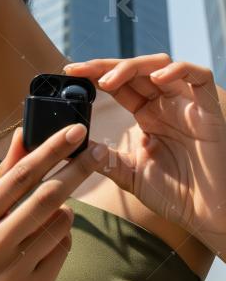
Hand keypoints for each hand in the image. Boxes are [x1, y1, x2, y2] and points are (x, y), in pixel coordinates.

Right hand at [0, 122, 110, 280]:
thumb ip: (4, 175)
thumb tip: (24, 134)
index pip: (20, 177)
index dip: (52, 151)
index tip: (76, 132)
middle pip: (47, 198)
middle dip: (77, 171)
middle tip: (98, 153)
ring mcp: (13, 272)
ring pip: (61, 223)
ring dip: (65, 210)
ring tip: (50, 215)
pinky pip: (63, 249)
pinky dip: (62, 237)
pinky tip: (44, 242)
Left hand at [62, 53, 225, 238]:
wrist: (205, 215)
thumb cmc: (173, 196)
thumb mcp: (128, 174)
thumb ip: (104, 157)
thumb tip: (74, 143)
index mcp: (147, 114)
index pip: (119, 84)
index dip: (96, 74)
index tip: (70, 72)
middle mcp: (166, 104)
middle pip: (135, 69)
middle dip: (106, 66)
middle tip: (80, 70)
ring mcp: (187, 103)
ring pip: (161, 64)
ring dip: (132, 67)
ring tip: (108, 81)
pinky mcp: (209, 109)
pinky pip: (200, 76)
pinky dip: (179, 70)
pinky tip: (157, 79)